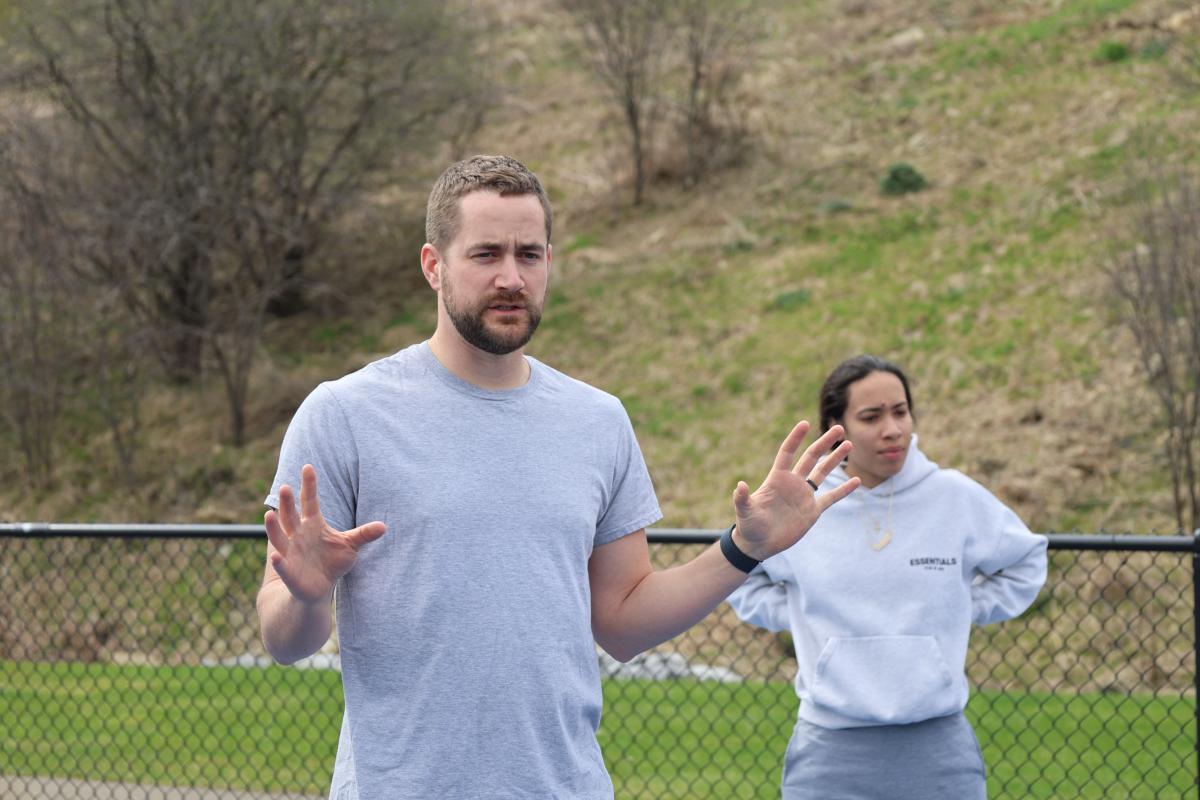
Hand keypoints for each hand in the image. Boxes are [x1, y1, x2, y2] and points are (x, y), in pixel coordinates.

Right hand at [264, 464, 386, 604]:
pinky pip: (283, 566)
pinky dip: (279, 562)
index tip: (308, 467)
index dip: (309, 485)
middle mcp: (298, 535)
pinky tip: (275, 558)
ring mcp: (291, 552)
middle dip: (287, 503)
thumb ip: (364, 534)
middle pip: (290, 516)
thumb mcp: (350, 546)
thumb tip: (384, 526)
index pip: (310, 501)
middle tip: (285, 487)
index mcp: (313, 524)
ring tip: (269, 514)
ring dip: (274, 527)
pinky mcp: (290, 572)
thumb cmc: (332, 561)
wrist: (318, 587)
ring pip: (279, 537)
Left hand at [731, 422, 859, 560]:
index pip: (788, 453)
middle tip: (838, 428)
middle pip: (811, 457)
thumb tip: (740, 485)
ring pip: (822, 472)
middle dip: (824, 443)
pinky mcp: (812, 511)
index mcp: (777, 479)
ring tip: (847, 444)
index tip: (805, 424)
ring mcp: (804, 496)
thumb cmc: (749, 526)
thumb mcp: (745, 512)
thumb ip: (743, 499)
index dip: (795, 439)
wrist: (759, 544)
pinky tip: (857, 481)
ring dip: (835, 459)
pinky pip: (831, 497)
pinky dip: (844, 490)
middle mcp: (793, 483)